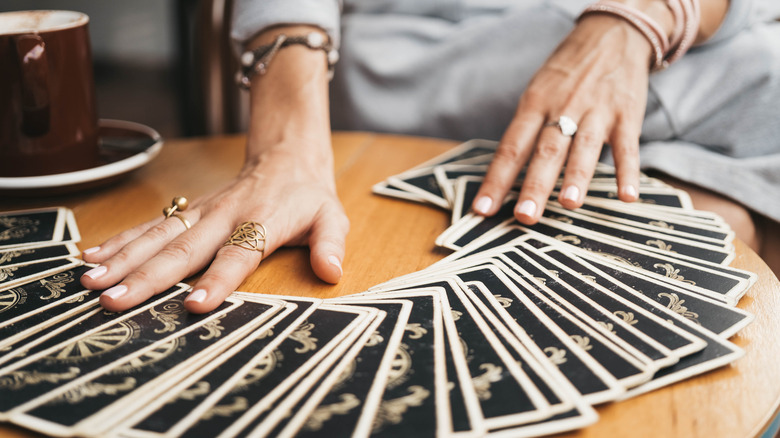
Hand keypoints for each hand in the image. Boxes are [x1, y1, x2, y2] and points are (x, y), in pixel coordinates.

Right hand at [80, 137, 348, 313]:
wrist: (285, 158)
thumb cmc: (308, 196)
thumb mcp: (332, 217)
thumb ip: (331, 244)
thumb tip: (331, 271)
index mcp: (262, 222)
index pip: (239, 255)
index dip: (219, 280)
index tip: (195, 304)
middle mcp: (225, 216)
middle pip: (184, 249)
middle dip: (148, 276)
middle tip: (115, 300)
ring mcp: (202, 212)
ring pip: (158, 235)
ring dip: (124, 258)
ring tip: (92, 281)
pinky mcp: (188, 211)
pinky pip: (151, 225)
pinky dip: (121, 240)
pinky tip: (91, 255)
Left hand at [472, 12, 657, 222]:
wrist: (612, 33)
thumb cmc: (567, 74)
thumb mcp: (538, 93)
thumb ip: (527, 132)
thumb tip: (505, 176)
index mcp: (534, 105)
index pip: (511, 148)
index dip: (496, 180)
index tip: (481, 210)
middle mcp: (562, 108)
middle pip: (545, 151)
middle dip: (535, 185)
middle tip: (524, 216)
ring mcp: (596, 111)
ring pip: (585, 147)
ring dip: (577, 177)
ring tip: (569, 203)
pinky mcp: (626, 114)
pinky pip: (628, 146)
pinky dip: (628, 172)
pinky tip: (626, 196)